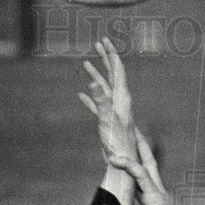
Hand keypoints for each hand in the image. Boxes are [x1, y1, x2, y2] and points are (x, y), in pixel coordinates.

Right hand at [79, 36, 136, 161]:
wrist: (122, 163)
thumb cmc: (117, 143)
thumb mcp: (107, 119)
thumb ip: (101, 101)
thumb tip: (93, 82)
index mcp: (122, 98)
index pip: (118, 70)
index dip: (111, 54)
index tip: (104, 40)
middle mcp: (120, 102)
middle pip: (113, 75)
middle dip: (106, 58)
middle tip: (99, 43)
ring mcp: (114, 112)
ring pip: (104, 89)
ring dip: (95, 75)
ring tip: (86, 64)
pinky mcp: (107, 122)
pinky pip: (97, 105)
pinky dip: (90, 98)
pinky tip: (81, 95)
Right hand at [98, 130, 181, 204]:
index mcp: (156, 198)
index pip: (141, 173)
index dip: (127, 163)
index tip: (112, 158)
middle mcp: (159, 192)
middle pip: (150, 163)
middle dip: (140, 145)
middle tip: (132, 126)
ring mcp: (158, 195)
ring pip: (149, 170)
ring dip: (140, 154)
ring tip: (130, 139)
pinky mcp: (154, 201)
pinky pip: (144, 181)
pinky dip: (136, 170)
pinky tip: (127, 166)